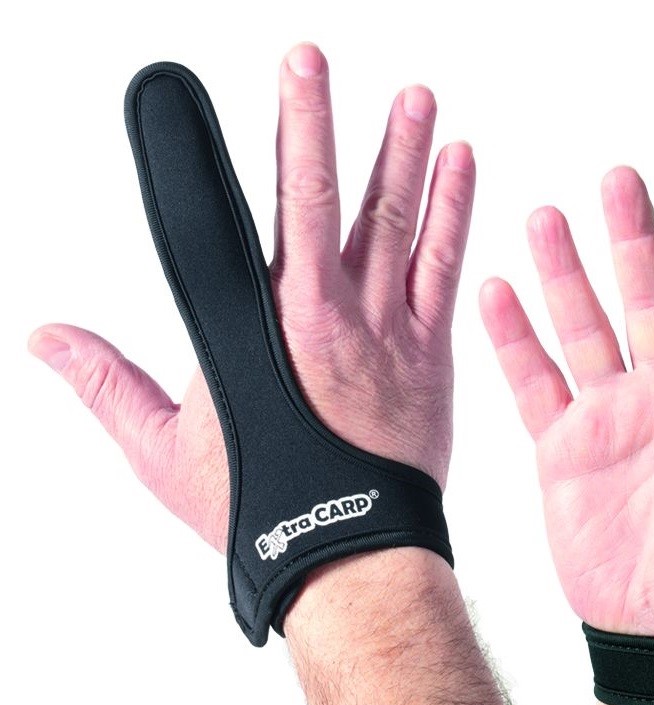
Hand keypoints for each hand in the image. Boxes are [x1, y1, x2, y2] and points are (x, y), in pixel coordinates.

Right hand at [28, 43, 473, 553]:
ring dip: (405, 154)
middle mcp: (330, 313)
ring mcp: (389, 330)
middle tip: (317, 56)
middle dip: (320, 120)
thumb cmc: (261, 506)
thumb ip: (106, 383)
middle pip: (326, 196)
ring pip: (397, 222)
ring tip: (416, 97)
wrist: (348, 553)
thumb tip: (44, 337)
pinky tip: (463, 164)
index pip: (267, 205)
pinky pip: (447, 269)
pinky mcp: (432, 354)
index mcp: (267, 323)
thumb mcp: (161, 448)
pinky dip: (455, 213)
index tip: (276, 80)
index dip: (276, 136)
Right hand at [480, 166, 653, 647]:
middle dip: (632, 241)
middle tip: (618, 181)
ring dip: (564, 277)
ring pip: (584, 331)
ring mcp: (609, 420)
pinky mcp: (563, 450)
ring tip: (545, 219)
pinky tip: (499, 296)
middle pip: (648, 302)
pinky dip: (516, 342)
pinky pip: (535, 385)